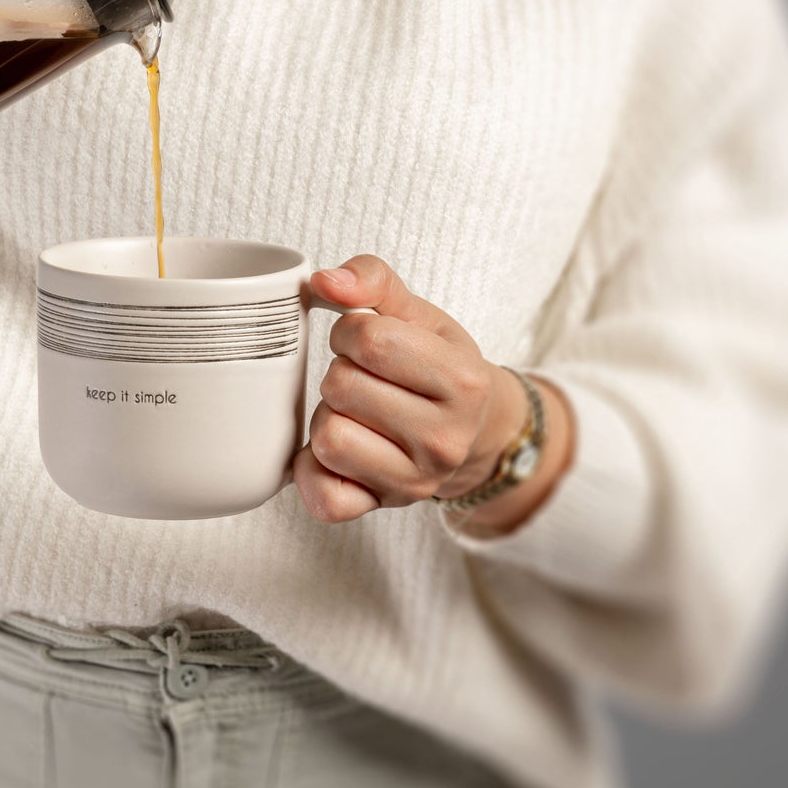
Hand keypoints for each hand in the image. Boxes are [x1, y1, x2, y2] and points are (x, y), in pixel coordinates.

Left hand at [291, 254, 531, 523]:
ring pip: (327, 438)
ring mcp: (415, 482)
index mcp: (463, 382)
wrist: (474, 433)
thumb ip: (372, 280)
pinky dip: (314, 470)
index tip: (365, 341)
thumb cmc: (439, 368)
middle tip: (364, 379)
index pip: (369, 340)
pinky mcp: (382, 508)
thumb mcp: (419, 314)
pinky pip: (322, 496)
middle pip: (341, 387)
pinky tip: (338, 450)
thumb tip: (324, 281)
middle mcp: (445, 440)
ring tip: (355, 412)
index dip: (350, 331)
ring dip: (327, 417)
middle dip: (341, 373)